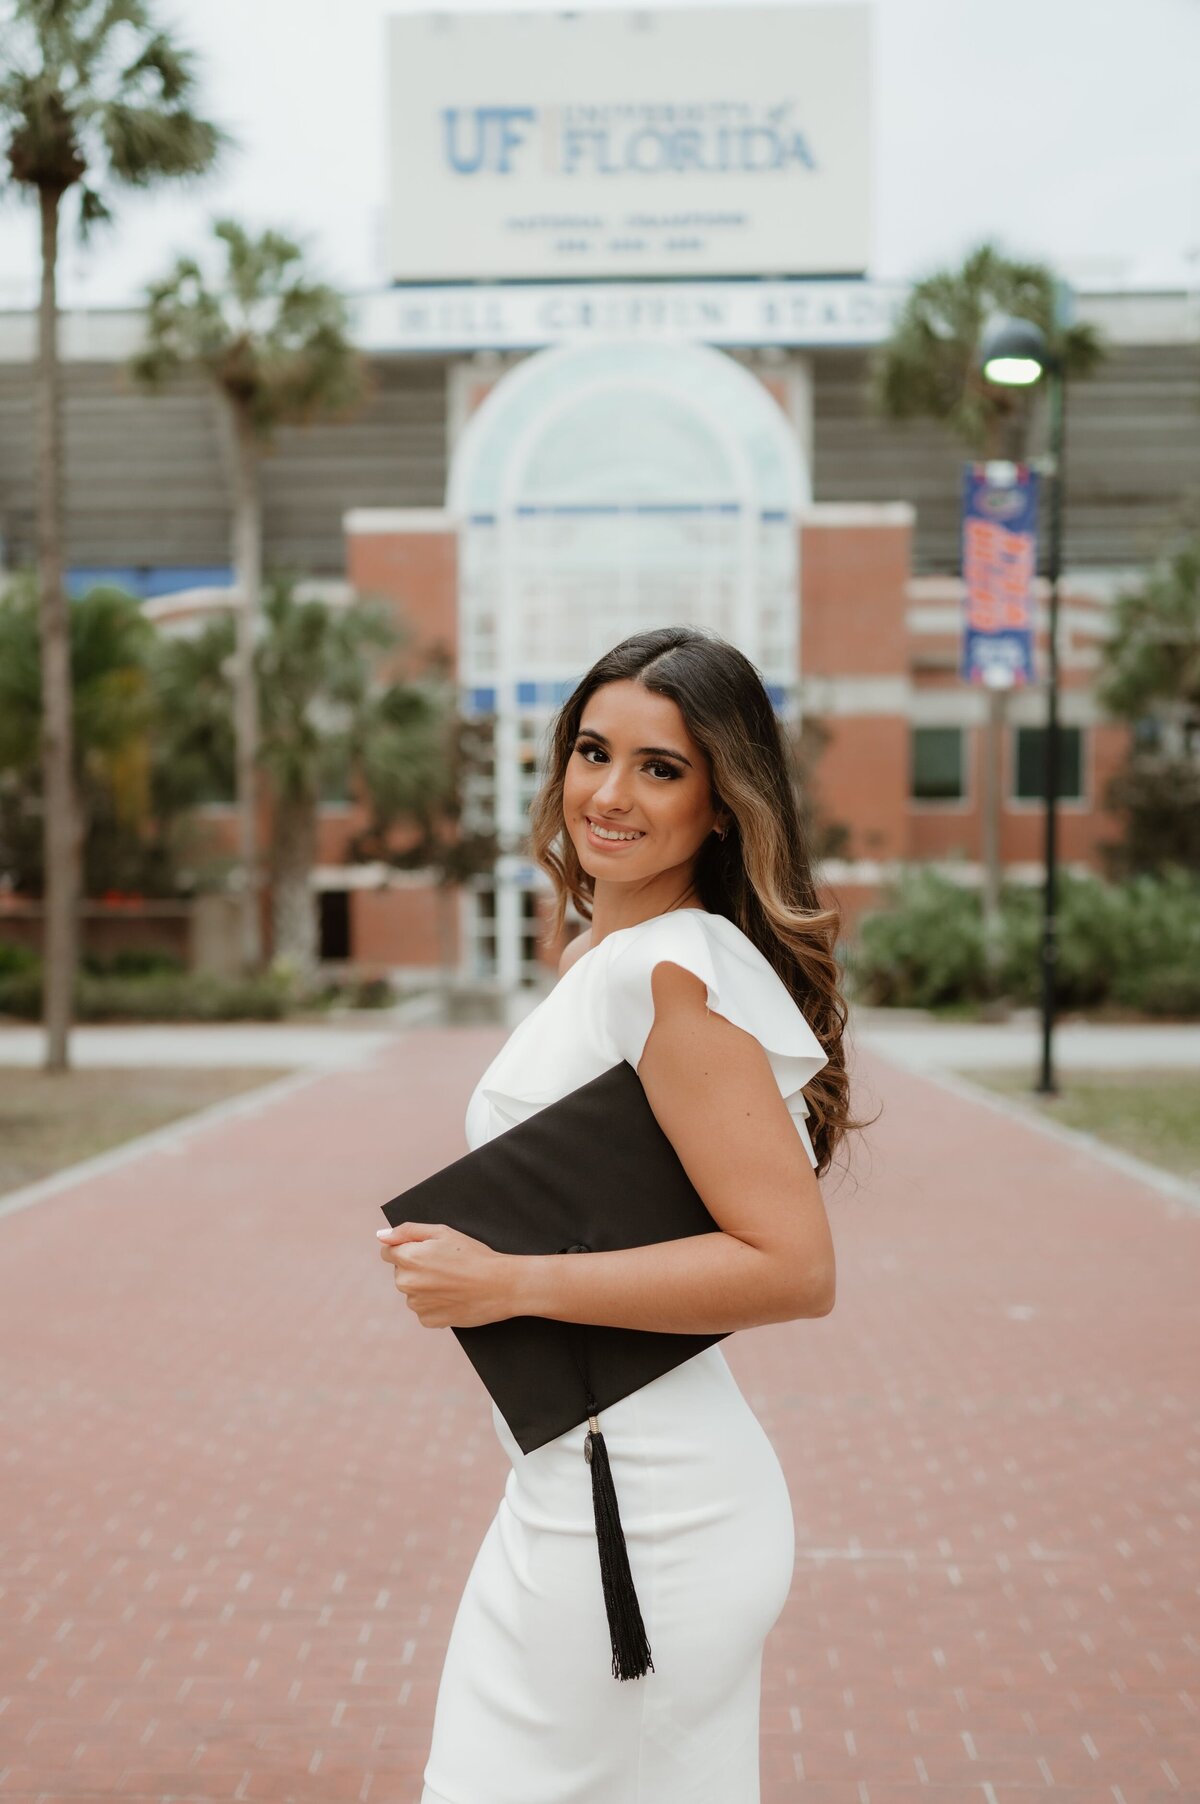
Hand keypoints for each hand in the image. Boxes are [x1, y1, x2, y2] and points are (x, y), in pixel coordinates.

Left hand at [376, 1221, 518, 1328]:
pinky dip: (434, 1303)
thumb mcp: (442, 1232)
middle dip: (415, 1267)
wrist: (501, 1285)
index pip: (388, 1252)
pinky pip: (423, 1309)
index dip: (407, 1248)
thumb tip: (380, 1236)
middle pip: (400, 1272)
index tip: (427, 1251)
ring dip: (425, 1286)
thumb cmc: (473, 1254)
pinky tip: (453, 1296)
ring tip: (452, 1281)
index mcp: (407, 1258)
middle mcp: (406, 1283)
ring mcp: (416, 1305)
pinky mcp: (428, 1320)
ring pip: (412, 1291)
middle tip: (445, 1265)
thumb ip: (406, 1231)